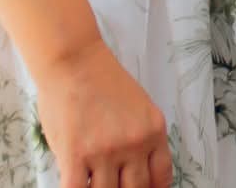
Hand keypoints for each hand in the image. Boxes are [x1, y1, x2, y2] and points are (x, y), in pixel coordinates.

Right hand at [36, 42, 171, 187]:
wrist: (74, 60)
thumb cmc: (102, 81)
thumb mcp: (140, 108)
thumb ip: (141, 140)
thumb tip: (135, 173)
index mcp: (154, 131)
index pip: (161, 178)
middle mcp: (134, 144)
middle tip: (116, 184)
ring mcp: (105, 151)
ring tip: (95, 181)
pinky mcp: (75, 155)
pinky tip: (77, 184)